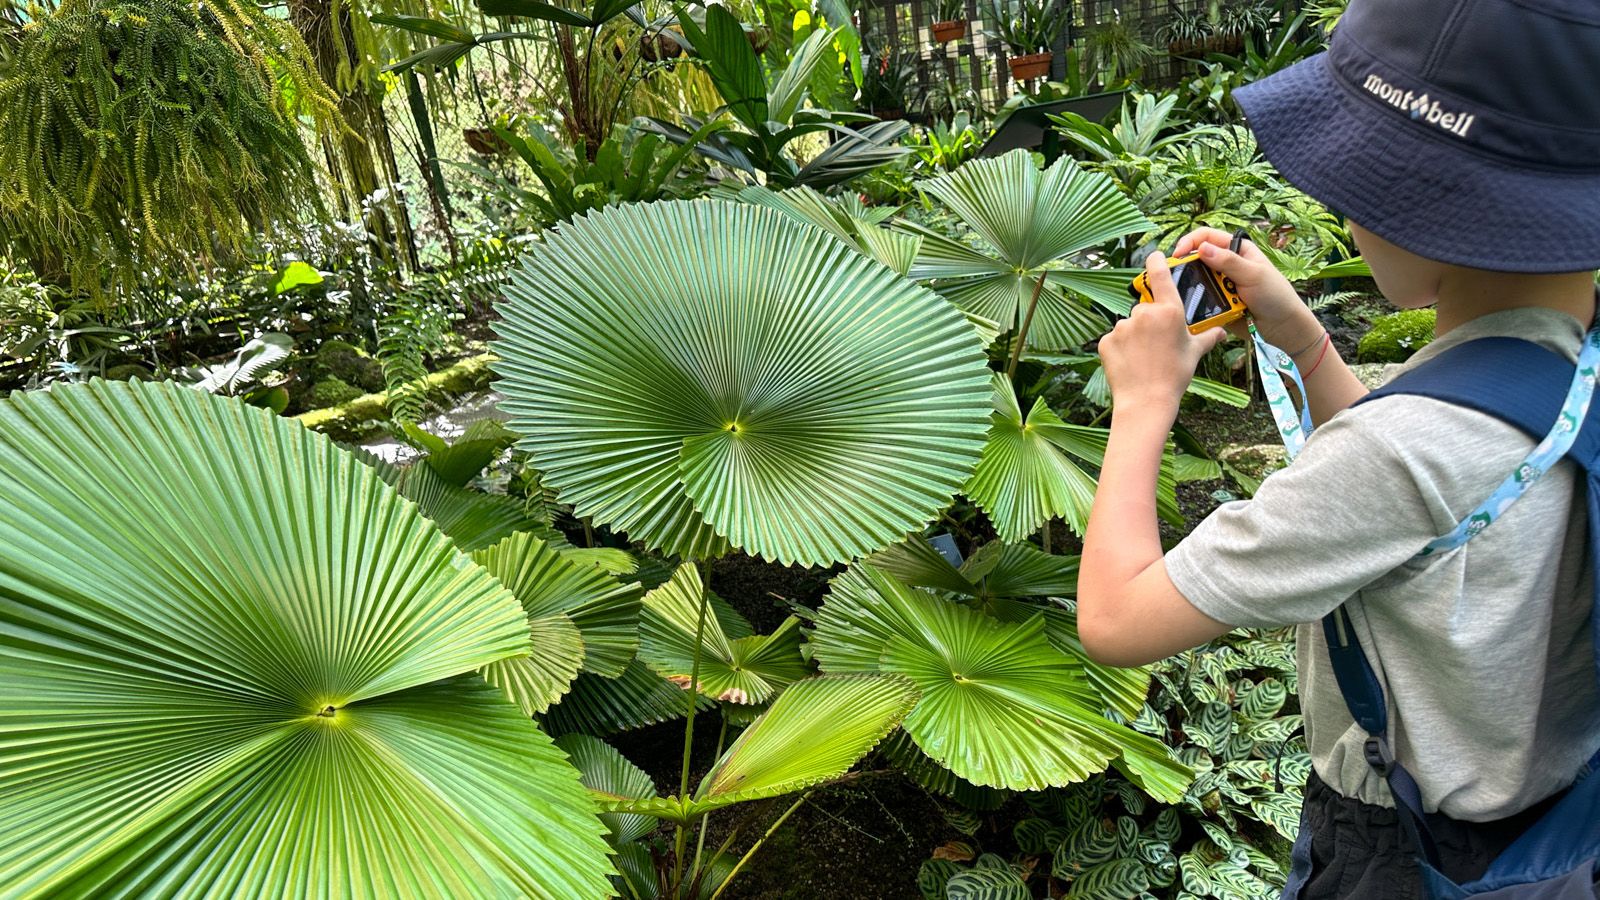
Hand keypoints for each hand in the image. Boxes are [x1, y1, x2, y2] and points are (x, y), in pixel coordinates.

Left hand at [1099, 252, 1229, 411]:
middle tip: (1157, 344)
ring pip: (1129, 324)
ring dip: (1135, 335)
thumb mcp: (1195, 354)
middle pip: (1145, 308)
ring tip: (1144, 357)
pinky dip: (1121, 348)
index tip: (1155, 256)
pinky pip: (1115, 339)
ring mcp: (1122, 326)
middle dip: (1150, 321)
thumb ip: (1207, 337)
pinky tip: (1130, 363)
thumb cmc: (1174, 376)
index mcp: (1169, 311)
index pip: (1160, 275)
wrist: (1146, 402)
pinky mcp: (1105, 340)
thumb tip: (1221, 332)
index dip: (1157, 261)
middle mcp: (1144, 314)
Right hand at [1172, 227, 1321, 351]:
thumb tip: (1202, 248)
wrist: (1282, 328)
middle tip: (1179, 278)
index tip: (1178, 254)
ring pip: (1197, 281)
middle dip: (1189, 268)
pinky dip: (1199, 304)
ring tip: (1198, 297)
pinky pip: (1200, 300)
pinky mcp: (1217, 302)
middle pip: (1197, 259)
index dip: (1191, 242)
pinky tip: (1200, 309)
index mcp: (1236, 250)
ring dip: (1197, 289)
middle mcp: (1226, 265)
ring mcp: (1220, 284)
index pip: (1207, 237)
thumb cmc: (1275, 296)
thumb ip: (1228, 261)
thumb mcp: (1254, 275)